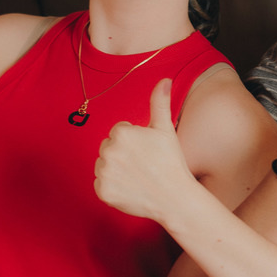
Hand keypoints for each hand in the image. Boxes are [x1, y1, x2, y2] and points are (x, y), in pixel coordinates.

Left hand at [95, 79, 194, 222]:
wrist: (174, 197)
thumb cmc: (171, 162)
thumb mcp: (165, 129)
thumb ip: (159, 102)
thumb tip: (164, 80)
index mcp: (121, 133)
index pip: (118, 133)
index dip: (134, 142)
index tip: (147, 152)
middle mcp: (108, 151)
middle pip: (108, 148)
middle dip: (122, 154)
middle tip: (143, 165)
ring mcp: (104, 173)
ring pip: (103, 166)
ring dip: (115, 170)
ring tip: (137, 177)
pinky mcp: (102, 191)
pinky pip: (101, 184)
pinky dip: (113, 187)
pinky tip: (130, 188)